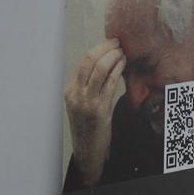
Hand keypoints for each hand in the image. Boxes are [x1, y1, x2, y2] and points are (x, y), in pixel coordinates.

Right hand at [64, 38, 124, 187]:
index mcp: (70, 91)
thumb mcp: (82, 106)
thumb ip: (88, 89)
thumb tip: (102, 69)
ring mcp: (86, 101)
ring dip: (113, 56)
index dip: (98, 49)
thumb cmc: (88, 128)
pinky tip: (123, 65)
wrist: (87, 151)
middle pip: (89, 61)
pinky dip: (117, 70)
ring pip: (99, 69)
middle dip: (104, 48)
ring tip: (122, 52)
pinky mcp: (99, 110)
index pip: (83, 62)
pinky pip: (110, 83)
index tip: (109, 43)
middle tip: (117, 42)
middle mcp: (76, 94)